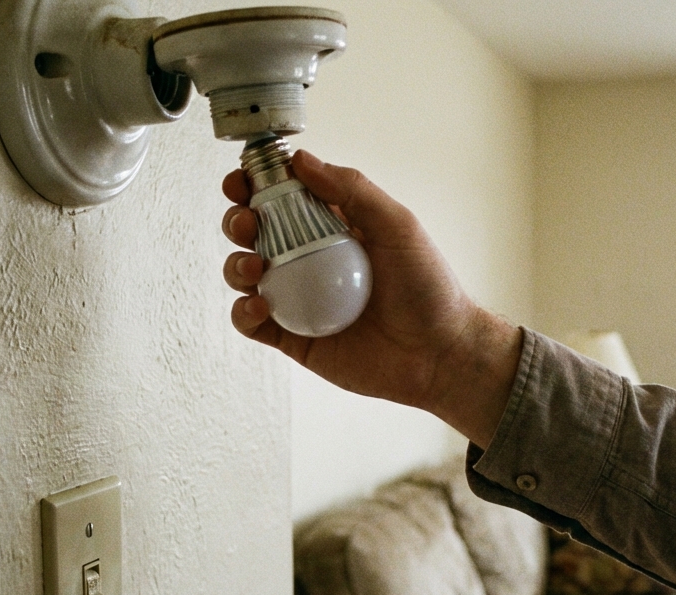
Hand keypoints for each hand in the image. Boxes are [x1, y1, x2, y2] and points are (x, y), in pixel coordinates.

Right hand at [220, 150, 521, 447]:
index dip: (255, 183)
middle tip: (246, 222)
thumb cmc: (428, 287)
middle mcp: (307, 258)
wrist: (439, 353)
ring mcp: (296, 298)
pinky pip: (251, 322)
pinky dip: (243, 312)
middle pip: (253, 231)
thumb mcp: (397, 224)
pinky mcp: (292, 336)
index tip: (243, 180)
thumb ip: (352, 189)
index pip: (281, 196)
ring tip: (256, 267)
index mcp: (330, 225)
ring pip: (244, 274)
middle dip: (237, 219)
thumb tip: (301, 160)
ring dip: (236, 264)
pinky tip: (259, 306)